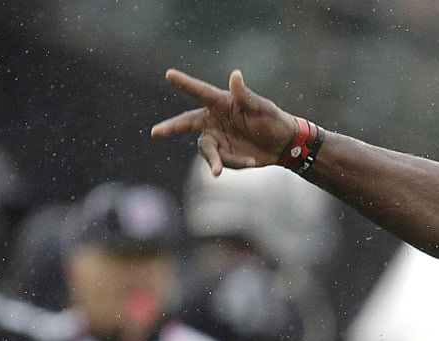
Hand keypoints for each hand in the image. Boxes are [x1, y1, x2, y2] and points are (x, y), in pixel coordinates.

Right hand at [150, 69, 296, 174]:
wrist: (284, 146)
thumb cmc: (273, 120)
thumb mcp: (262, 107)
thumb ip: (245, 95)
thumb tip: (235, 75)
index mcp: (222, 103)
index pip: (200, 91)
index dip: (185, 83)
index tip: (169, 74)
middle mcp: (214, 120)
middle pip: (186, 123)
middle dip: (171, 128)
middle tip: (155, 132)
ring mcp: (217, 138)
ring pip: (206, 150)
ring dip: (216, 159)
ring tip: (225, 169)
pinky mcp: (223, 155)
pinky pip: (223, 161)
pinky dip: (236, 162)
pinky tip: (251, 161)